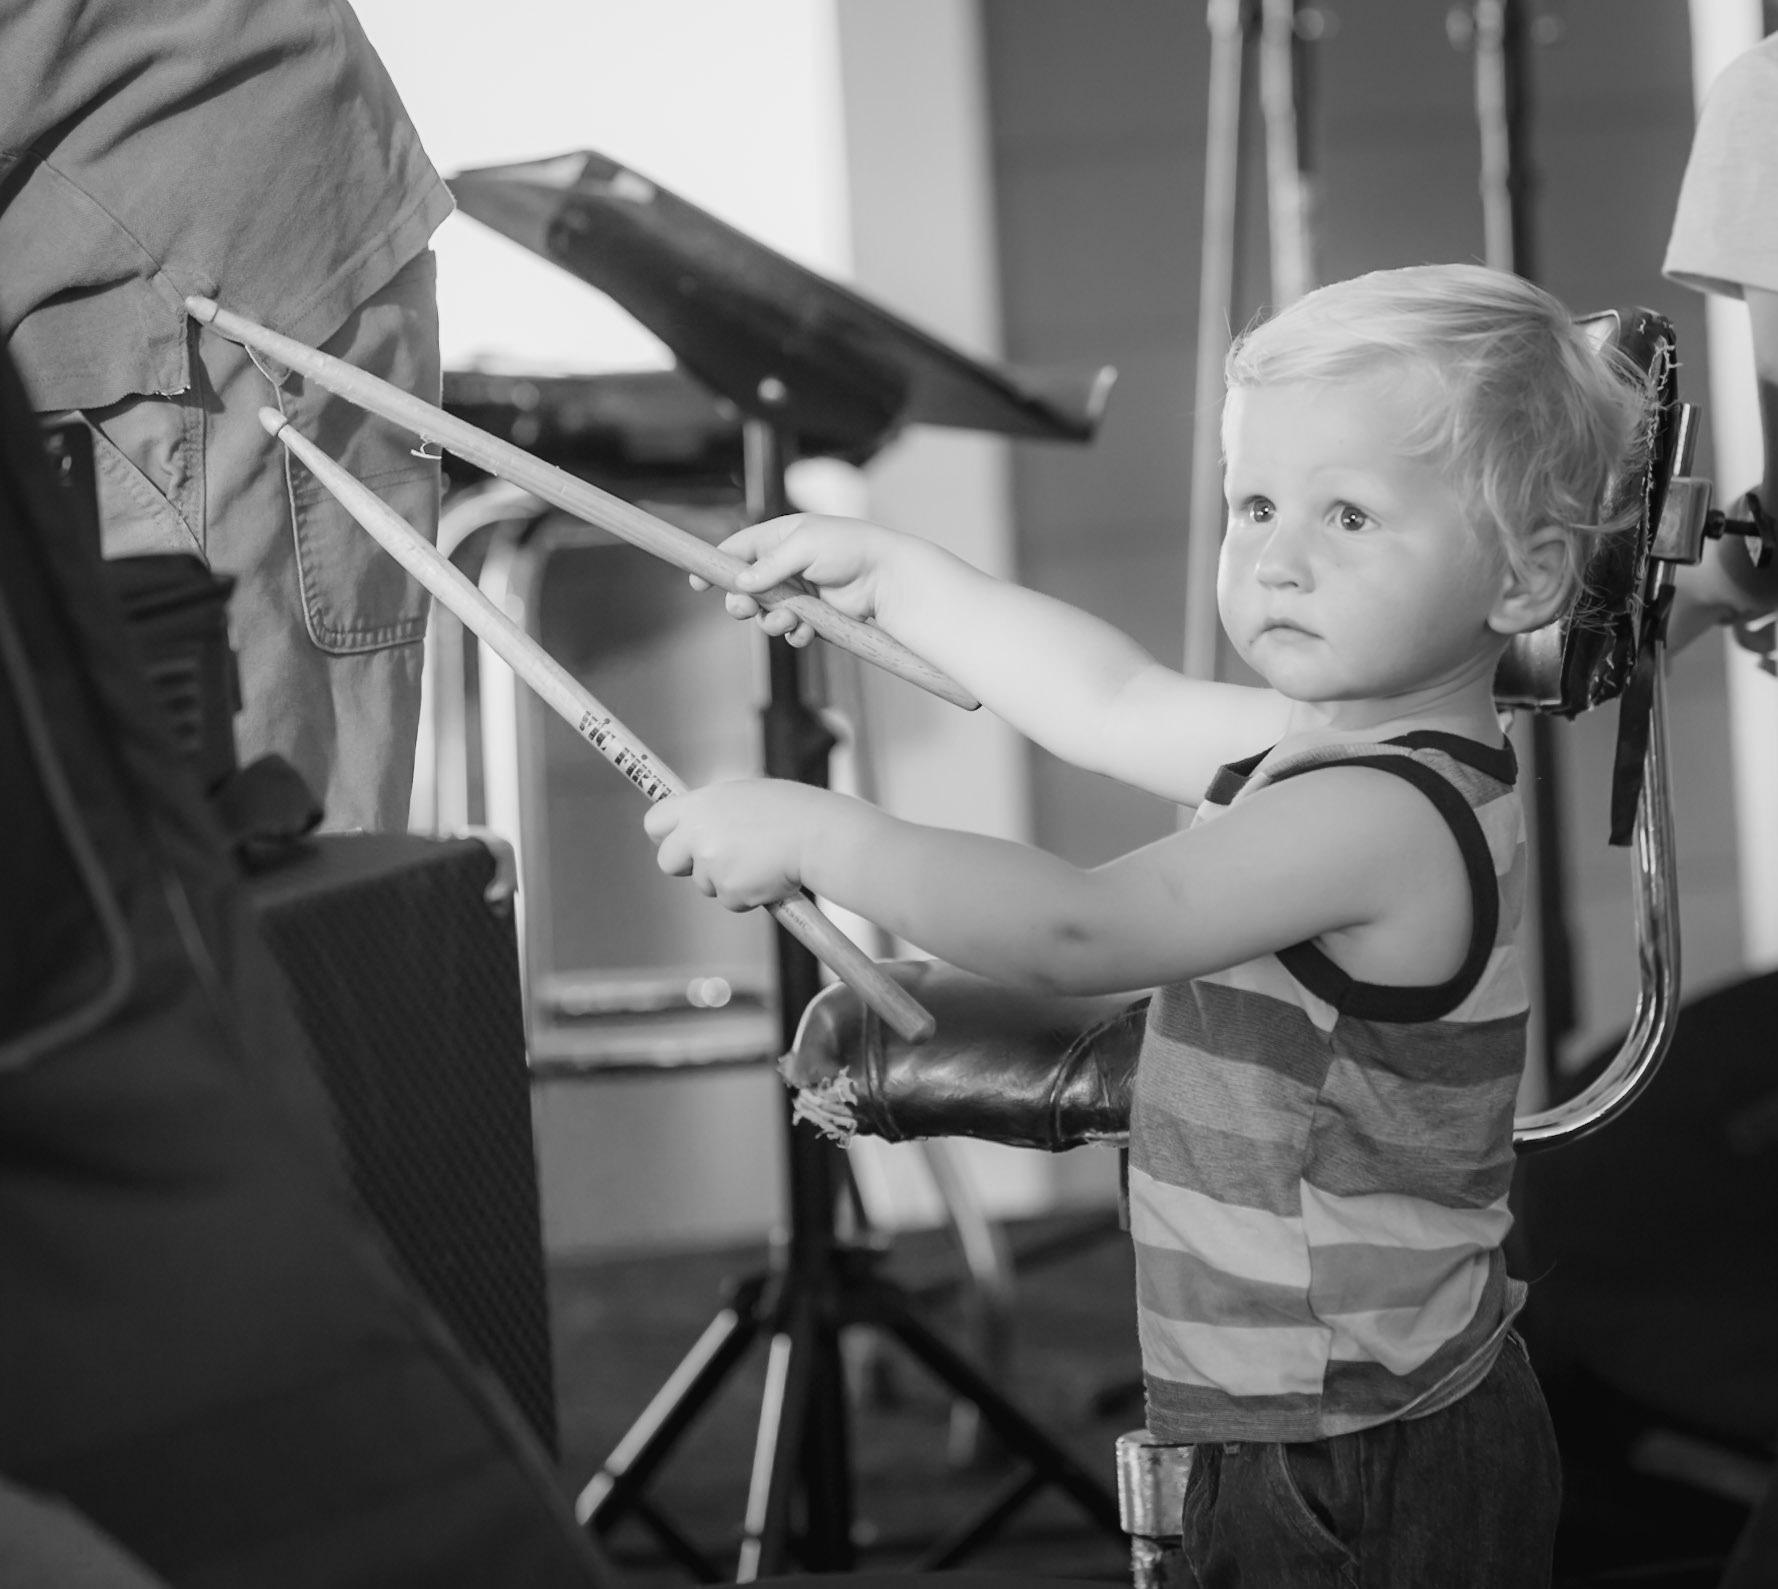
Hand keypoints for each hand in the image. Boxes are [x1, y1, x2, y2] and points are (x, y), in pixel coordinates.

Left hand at [643, 779, 831, 909]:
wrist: (820, 836)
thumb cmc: (793, 811)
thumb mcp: (745, 795)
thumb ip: (714, 811)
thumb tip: (698, 824)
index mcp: (700, 804)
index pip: (655, 821)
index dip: (664, 835)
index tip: (675, 840)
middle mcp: (698, 835)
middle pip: (667, 862)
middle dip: (686, 865)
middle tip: (715, 860)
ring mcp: (712, 866)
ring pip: (705, 884)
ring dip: (726, 879)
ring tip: (760, 860)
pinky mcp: (730, 891)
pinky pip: (730, 900)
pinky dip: (747, 894)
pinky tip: (769, 875)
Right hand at [689, 513, 898, 645]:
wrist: (888, 576)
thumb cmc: (850, 547)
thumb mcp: (805, 546)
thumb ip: (770, 565)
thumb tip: (741, 583)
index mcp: (779, 538)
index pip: (736, 551)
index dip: (715, 566)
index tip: (696, 583)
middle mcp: (785, 566)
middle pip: (745, 589)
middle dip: (741, 602)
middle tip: (745, 609)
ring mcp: (799, 593)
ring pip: (766, 615)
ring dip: (771, 621)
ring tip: (788, 620)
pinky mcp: (814, 617)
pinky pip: (791, 631)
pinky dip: (794, 634)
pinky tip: (806, 631)